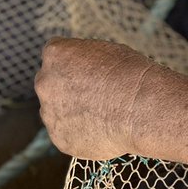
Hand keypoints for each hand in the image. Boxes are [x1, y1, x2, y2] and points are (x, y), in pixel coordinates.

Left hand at [35, 37, 155, 159]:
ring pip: (55, 110)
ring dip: (71, 111)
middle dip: (66, 87)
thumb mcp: (105, 50)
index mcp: (55, 54)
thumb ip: (83, 59)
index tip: (89, 71)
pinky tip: (101, 128)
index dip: (75, 64)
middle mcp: (45, 82)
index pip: (56, 56)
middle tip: (94, 94)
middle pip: (50, 83)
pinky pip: (65, 133)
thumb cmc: (131, 75)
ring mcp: (50, 112)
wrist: (142, 108)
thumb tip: (81, 69)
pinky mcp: (58, 138)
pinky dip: (79, 132)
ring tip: (101, 113)